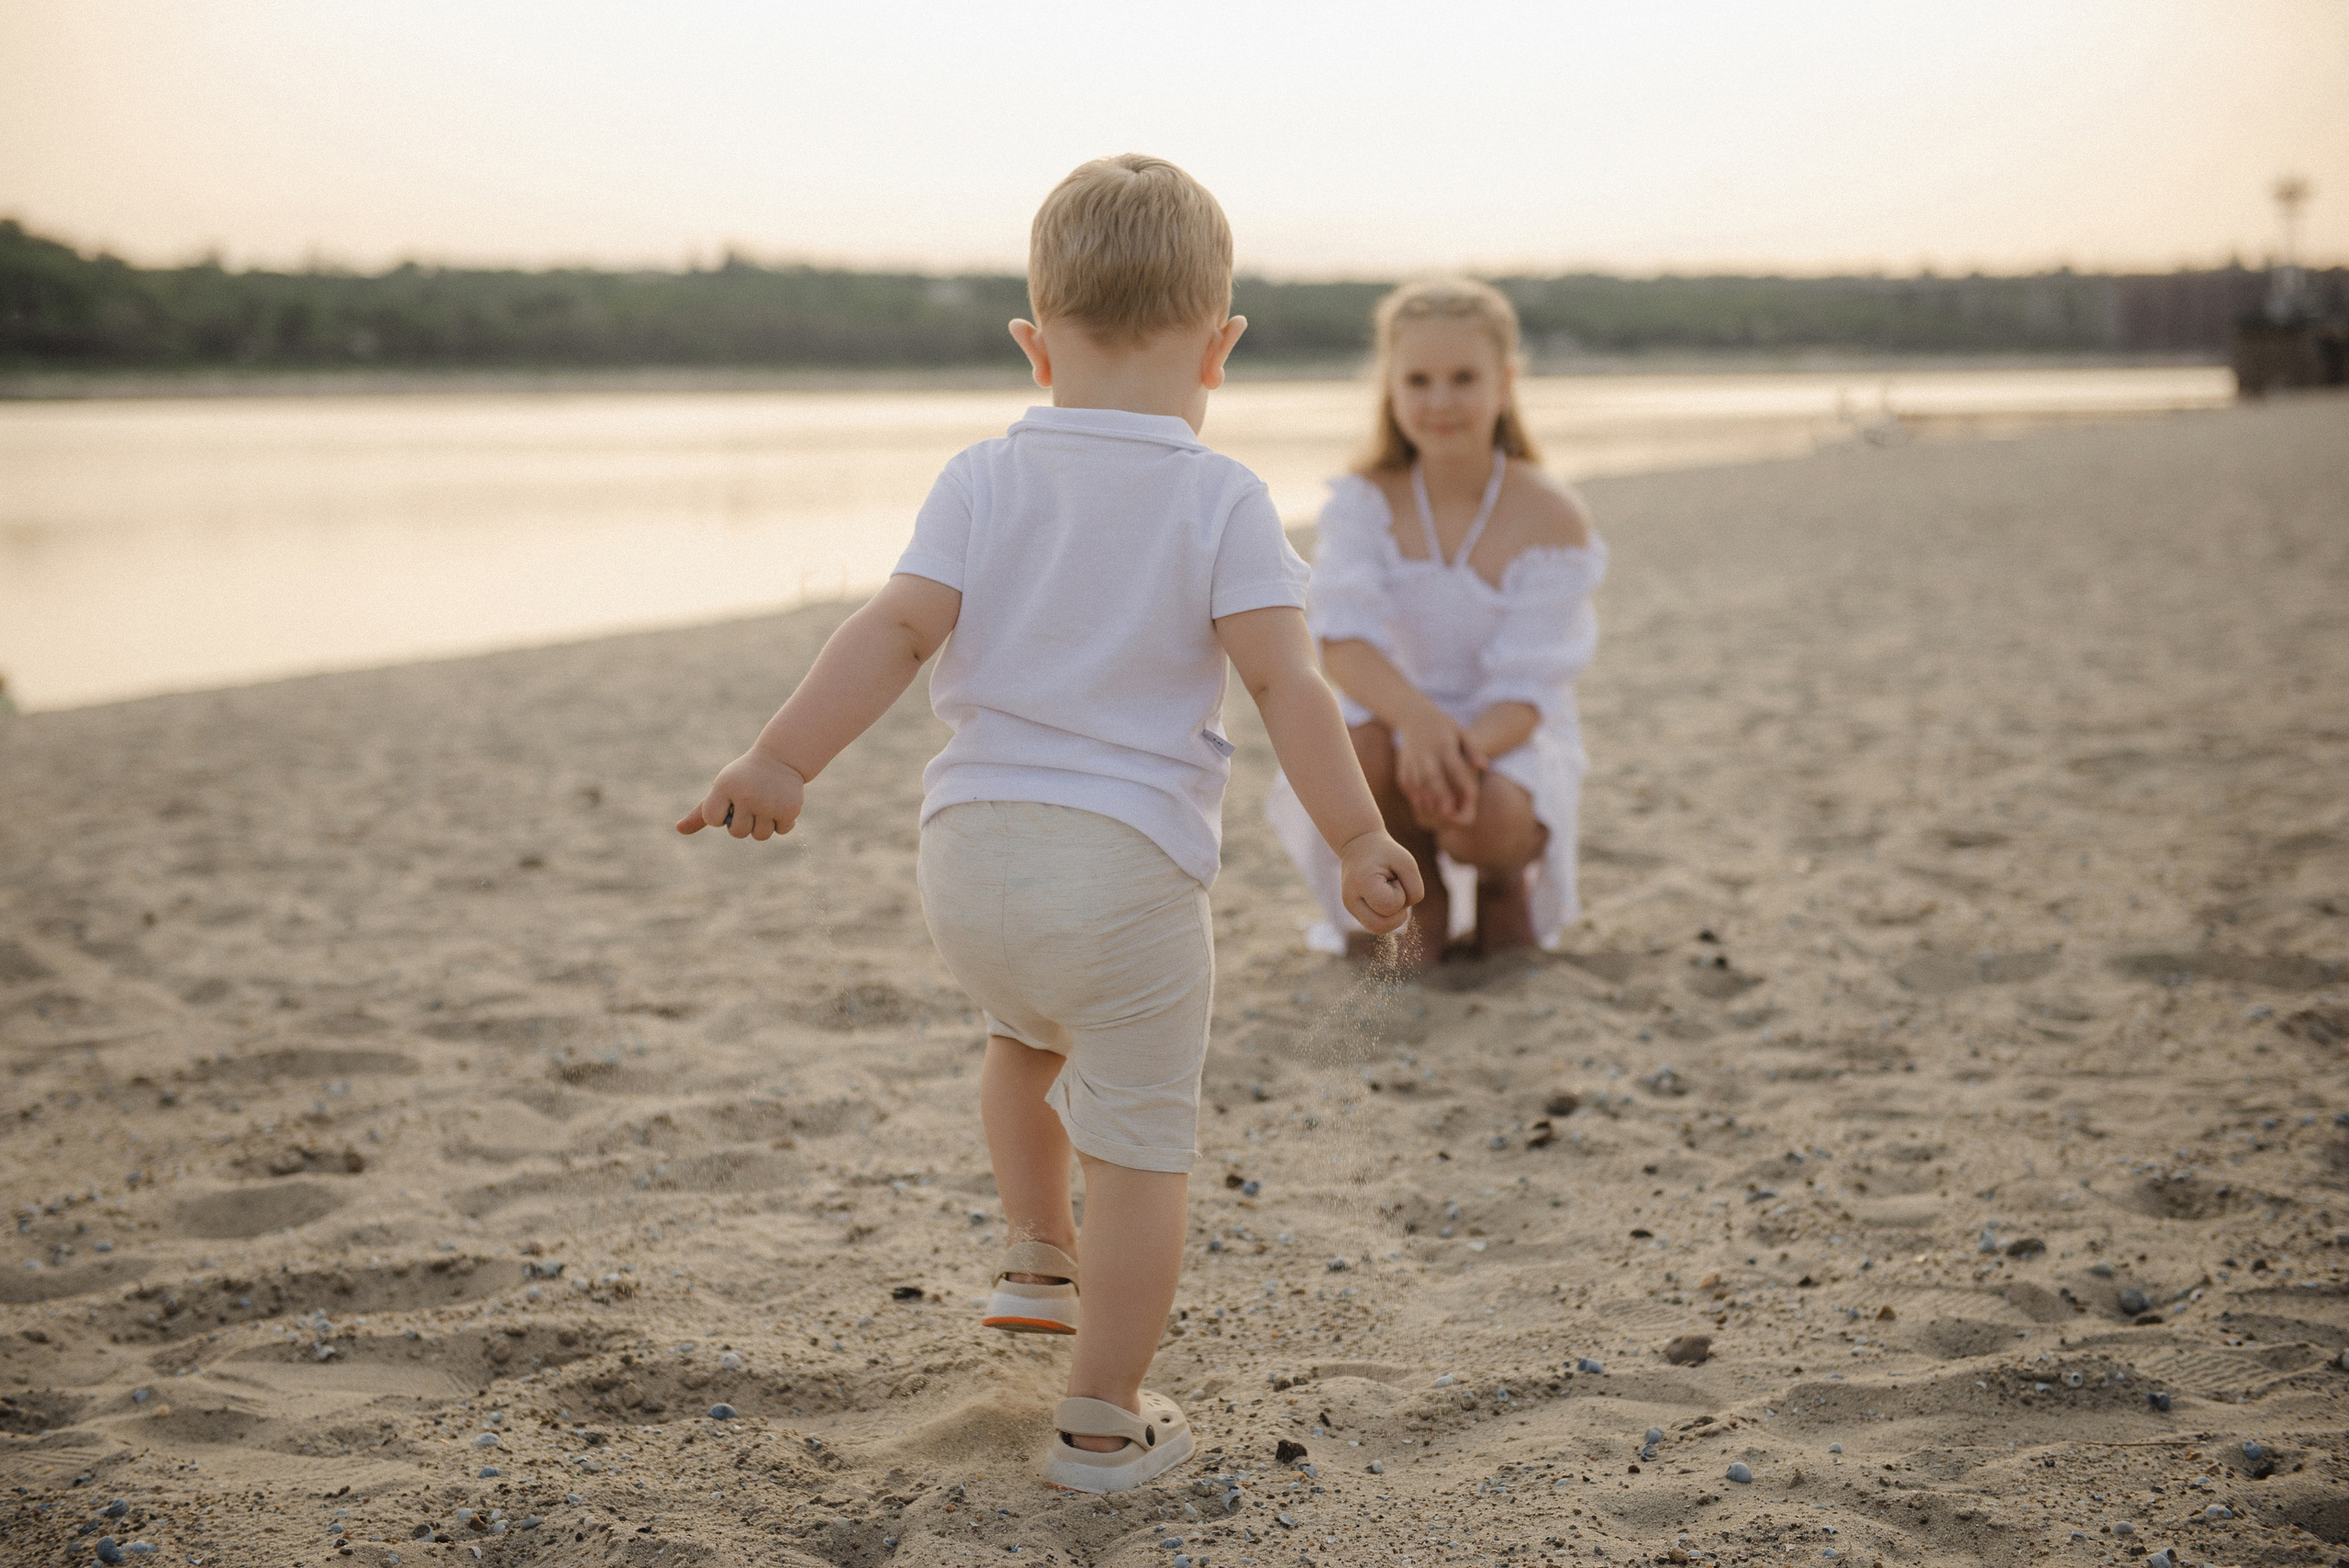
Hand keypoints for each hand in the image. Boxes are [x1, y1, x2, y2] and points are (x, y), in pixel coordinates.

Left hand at [675, 749, 805, 839]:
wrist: (782, 759)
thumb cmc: (744, 777)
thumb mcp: (722, 789)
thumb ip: (702, 813)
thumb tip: (679, 830)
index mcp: (725, 787)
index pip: (712, 820)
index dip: (720, 816)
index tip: (729, 802)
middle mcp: (746, 795)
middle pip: (738, 832)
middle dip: (744, 823)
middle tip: (751, 803)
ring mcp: (769, 803)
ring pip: (760, 835)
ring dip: (763, 825)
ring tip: (766, 805)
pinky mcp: (789, 809)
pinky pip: (781, 831)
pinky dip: (781, 822)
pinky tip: (781, 805)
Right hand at [1338, 830, 1423, 934]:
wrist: (1359, 844)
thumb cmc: (1385, 853)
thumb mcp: (1407, 863)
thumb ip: (1415, 890)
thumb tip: (1404, 912)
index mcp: (1361, 882)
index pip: (1389, 906)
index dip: (1400, 895)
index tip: (1394, 878)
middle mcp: (1350, 899)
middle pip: (1379, 926)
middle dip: (1396, 913)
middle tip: (1395, 891)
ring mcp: (1350, 907)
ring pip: (1377, 929)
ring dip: (1392, 916)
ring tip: (1388, 893)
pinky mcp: (1353, 911)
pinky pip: (1375, 926)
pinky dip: (1386, 916)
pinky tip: (1385, 898)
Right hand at [1393, 713, 1485, 828]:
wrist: (1413, 715)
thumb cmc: (1443, 727)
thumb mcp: (1461, 733)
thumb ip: (1472, 750)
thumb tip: (1484, 766)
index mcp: (1443, 744)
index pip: (1454, 766)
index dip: (1463, 782)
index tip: (1472, 798)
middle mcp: (1426, 752)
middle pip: (1433, 777)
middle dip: (1440, 795)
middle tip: (1449, 813)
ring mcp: (1411, 759)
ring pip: (1417, 783)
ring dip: (1426, 799)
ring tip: (1436, 814)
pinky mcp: (1402, 765)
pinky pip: (1407, 783)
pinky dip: (1413, 795)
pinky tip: (1422, 805)